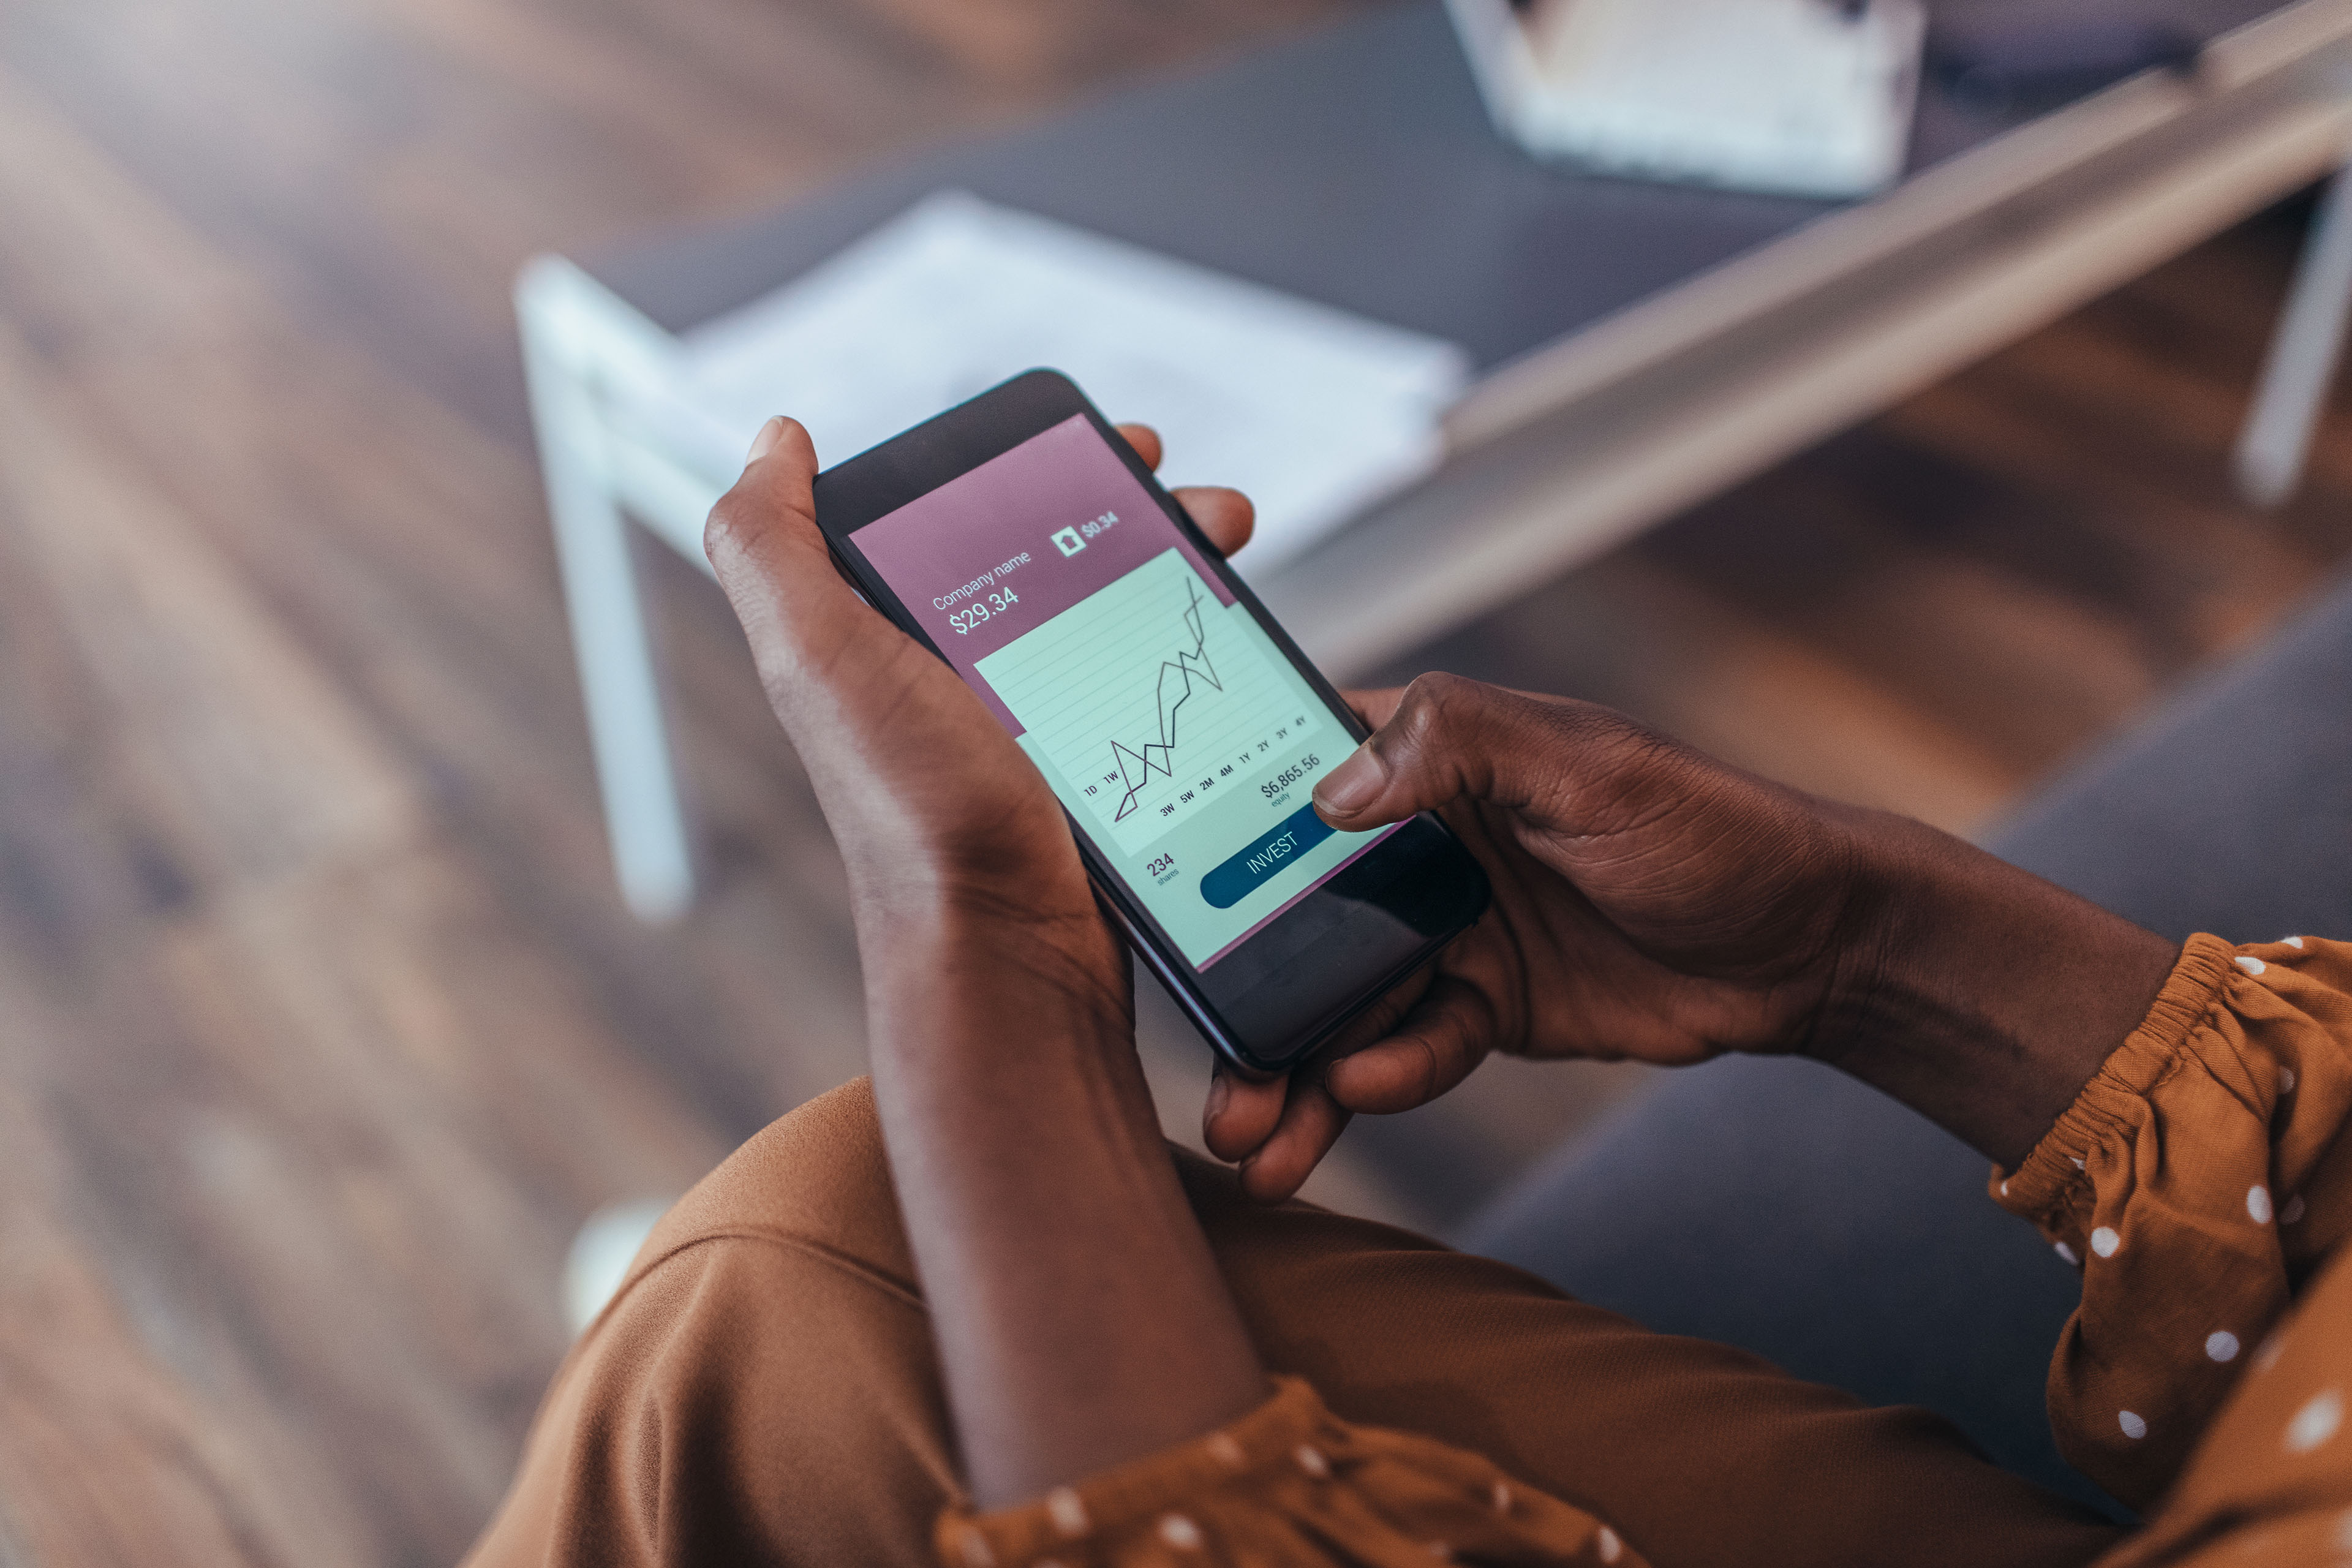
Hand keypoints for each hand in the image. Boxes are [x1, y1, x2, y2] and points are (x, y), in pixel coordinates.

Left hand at [707, 417, 1272, 1505]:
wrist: (1009, 958)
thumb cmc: (917, 817)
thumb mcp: (821, 663)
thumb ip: (771, 548)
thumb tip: (771, 442)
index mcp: (887, 638)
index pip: (963, 517)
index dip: (1035, 465)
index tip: (1113, 444)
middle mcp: (952, 681)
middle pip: (1057, 558)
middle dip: (1138, 512)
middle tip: (1208, 506)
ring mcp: (1031, 734)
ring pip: (1114, 618)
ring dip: (1179, 572)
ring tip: (1233, 551)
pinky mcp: (1094, 782)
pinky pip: (1150, 690)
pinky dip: (1195, 653)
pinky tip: (1236, 647)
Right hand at [1205, 675, 2177, 1197]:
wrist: (1808, 949)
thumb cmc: (1708, 825)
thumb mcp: (1586, 764)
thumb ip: (1459, 744)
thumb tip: (1333, 788)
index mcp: (1423, 759)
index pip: (1285, 778)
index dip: (1204, 831)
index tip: (1136, 899)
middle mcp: (1414, 842)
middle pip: (1291, 916)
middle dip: (1241, 996)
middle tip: (1205, 1072)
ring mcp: (1444, 930)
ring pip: (1337, 1001)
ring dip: (1291, 1070)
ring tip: (1252, 1138)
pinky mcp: (1482, 1007)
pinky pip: (1410, 1049)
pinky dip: (1381, 1081)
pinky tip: (1361, 1099)